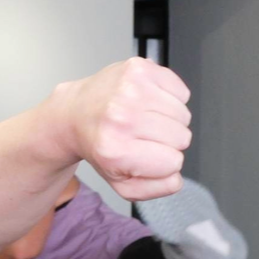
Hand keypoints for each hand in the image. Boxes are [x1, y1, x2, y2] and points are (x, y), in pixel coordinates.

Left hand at [55, 57, 190, 200]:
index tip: (146, 154)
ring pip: (183, 114)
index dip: (164, 162)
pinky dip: (170, 98)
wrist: (75, 113)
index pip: (173, 162)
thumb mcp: (121, 184)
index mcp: (116, 150)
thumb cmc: (100, 146)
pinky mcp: (139, 69)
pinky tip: (148, 102)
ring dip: (169, 119)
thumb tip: (176, 176)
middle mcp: (121, 117)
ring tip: (144, 118)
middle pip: (182, 137)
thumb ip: (155, 189)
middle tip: (143, 135)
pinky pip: (180, 91)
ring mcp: (131, 89)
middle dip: (168, 140)